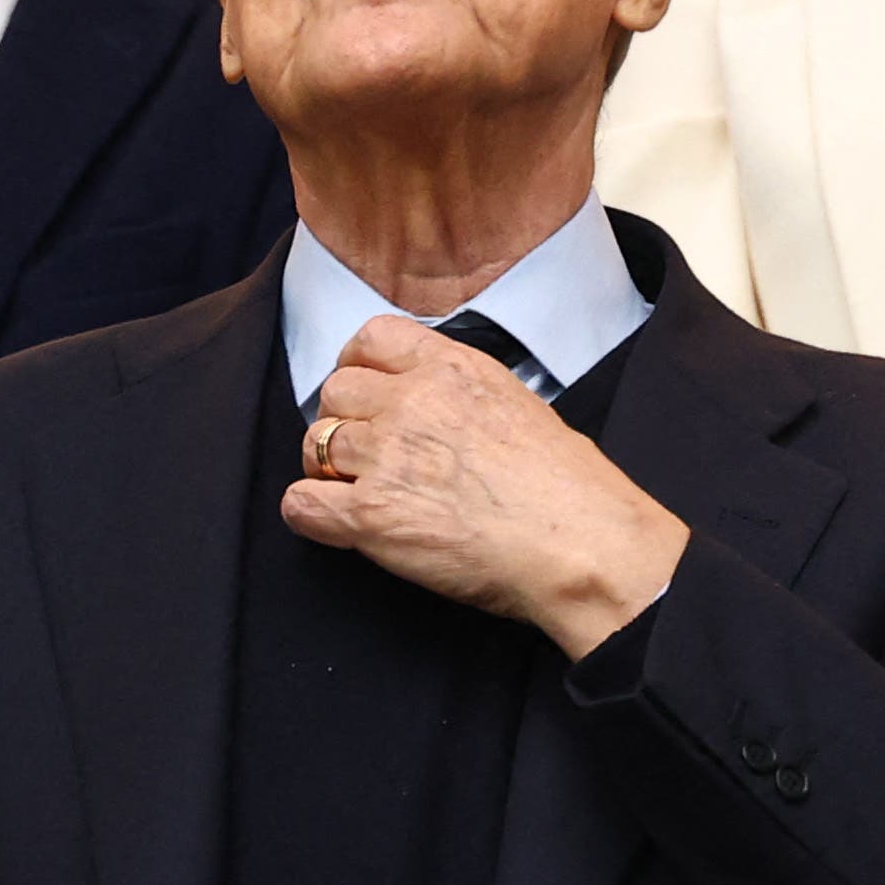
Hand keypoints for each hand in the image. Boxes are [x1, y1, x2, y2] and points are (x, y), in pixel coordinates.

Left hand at [284, 315, 687, 656]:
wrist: (583, 545)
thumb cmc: (570, 491)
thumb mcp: (520, 406)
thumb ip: (463, 396)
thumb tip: (432, 409)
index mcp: (454, 370)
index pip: (372, 338)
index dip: (358, 368)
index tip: (365, 395)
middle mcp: (413, 403)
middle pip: (334, 393)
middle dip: (343, 424)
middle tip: (367, 458)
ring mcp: (388, 457)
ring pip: (315, 445)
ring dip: (330, 472)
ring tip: (363, 496)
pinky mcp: (371, 515)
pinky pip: (301, 504)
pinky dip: (311, 515)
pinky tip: (340, 526)